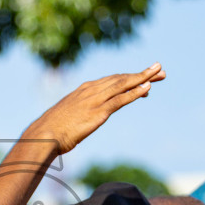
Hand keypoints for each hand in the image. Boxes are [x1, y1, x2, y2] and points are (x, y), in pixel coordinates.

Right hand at [27, 64, 165, 153]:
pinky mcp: (99, 112)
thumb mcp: (67, 117)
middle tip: (160, 69)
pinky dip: (135, 92)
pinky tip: (147, 88)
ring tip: (160, 73)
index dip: (129, 78)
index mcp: (84, 90)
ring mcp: (95, 100)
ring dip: (143, 78)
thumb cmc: (52, 130)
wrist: (44, 135)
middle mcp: (91, 90)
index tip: (144, 78)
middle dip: (142, 74)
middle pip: (121, 78)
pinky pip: (121, 99)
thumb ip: (78, 114)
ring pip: (124, 84)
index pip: (111, 80)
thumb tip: (80, 120)